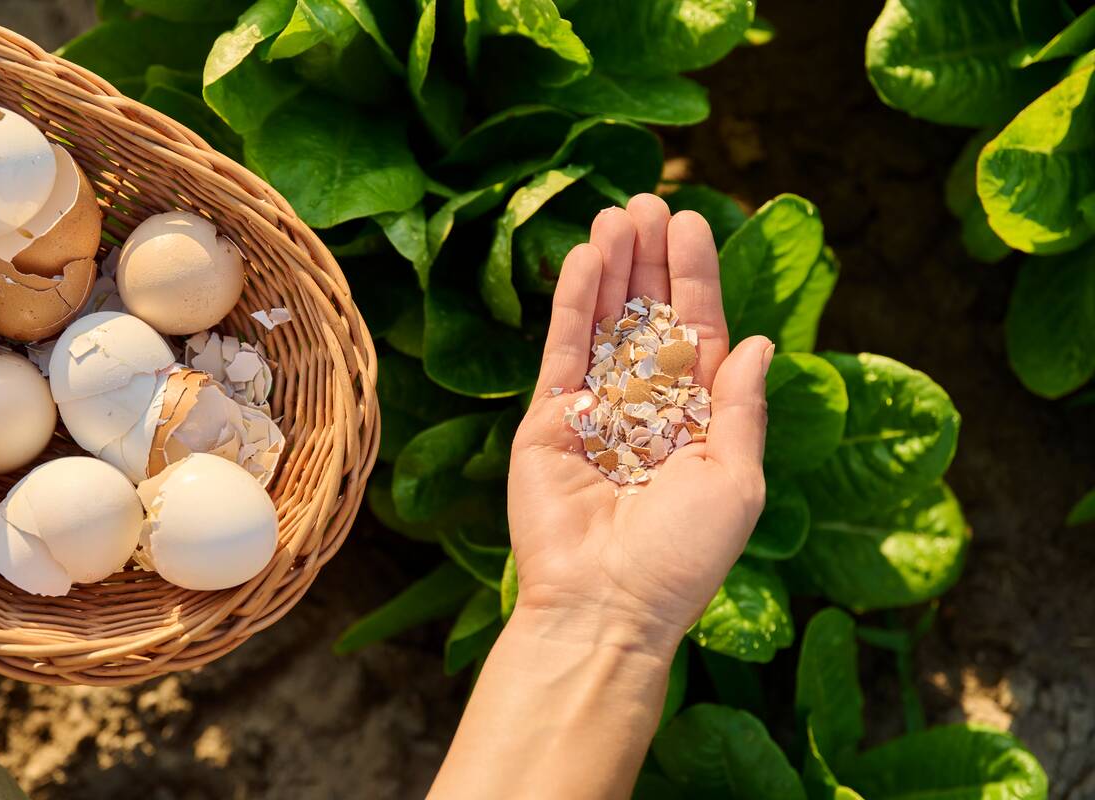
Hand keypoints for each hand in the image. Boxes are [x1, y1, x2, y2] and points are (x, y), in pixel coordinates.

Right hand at [508, 194, 773, 649]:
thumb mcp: (735, 480)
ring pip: (602, 323)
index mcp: (695, 422)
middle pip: (647, 316)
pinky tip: (585, 257)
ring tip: (616, 212)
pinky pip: (562, 349)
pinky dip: (572, 303)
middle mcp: (644, 409)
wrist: (606, 606)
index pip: (695, 333)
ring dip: (610, 268)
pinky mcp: (547, 420)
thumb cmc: (682, 556)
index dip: (694, 278)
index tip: (689, 222)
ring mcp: (592, 411)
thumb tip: (758, 343)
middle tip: (648, 199)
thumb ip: (741, 408)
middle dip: (649, 260)